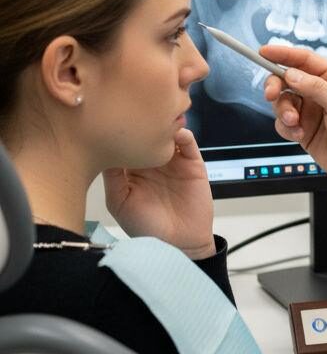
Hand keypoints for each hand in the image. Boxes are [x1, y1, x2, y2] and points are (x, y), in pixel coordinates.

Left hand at [103, 127, 215, 259]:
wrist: (178, 243)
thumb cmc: (145, 227)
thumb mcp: (119, 202)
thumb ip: (112, 177)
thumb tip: (106, 150)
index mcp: (131, 170)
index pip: (125, 143)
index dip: (119, 131)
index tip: (112, 119)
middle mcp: (152, 162)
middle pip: (146, 134)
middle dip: (141, 122)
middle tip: (134, 110)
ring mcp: (173, 161)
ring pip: (167, 135)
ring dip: (163, 126)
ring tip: (156, 119)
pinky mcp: (193, 163)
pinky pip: (188, 144)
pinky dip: (183, 135)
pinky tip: (176, 134)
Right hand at [261, 44, 326, 221]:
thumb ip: (315, 88)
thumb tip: (291, 74)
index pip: (304, 60)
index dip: (283, 54)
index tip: (263, 52)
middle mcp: (320, 92)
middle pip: (287, 79)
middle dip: (276, 85)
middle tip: (271, 94)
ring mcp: (310, 111)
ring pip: (283, 102)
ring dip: (283, 111)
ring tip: (295, 123)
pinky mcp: (303, 130)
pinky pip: (283, 123)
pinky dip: (286, 128)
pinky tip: (299, 135)